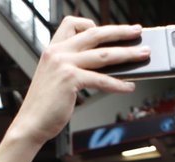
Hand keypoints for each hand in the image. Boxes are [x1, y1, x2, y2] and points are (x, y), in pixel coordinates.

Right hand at [6, 19, 142, 148]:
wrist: (30, 124)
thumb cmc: (45, 105)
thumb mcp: (56, 78)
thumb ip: (73, 66)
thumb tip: (105, 65)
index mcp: (52, 49)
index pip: (73, 24)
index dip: (92, 24)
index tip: (108, 30)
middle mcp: (57, 52)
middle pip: (95, 34)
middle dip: (120, 32)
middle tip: (137, 31)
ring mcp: (63, 65)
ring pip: (103, 55)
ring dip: (127, 55)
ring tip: (143, 55)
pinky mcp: (70, 80)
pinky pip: (101, 79)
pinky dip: (118, 84)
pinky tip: (129, 86)